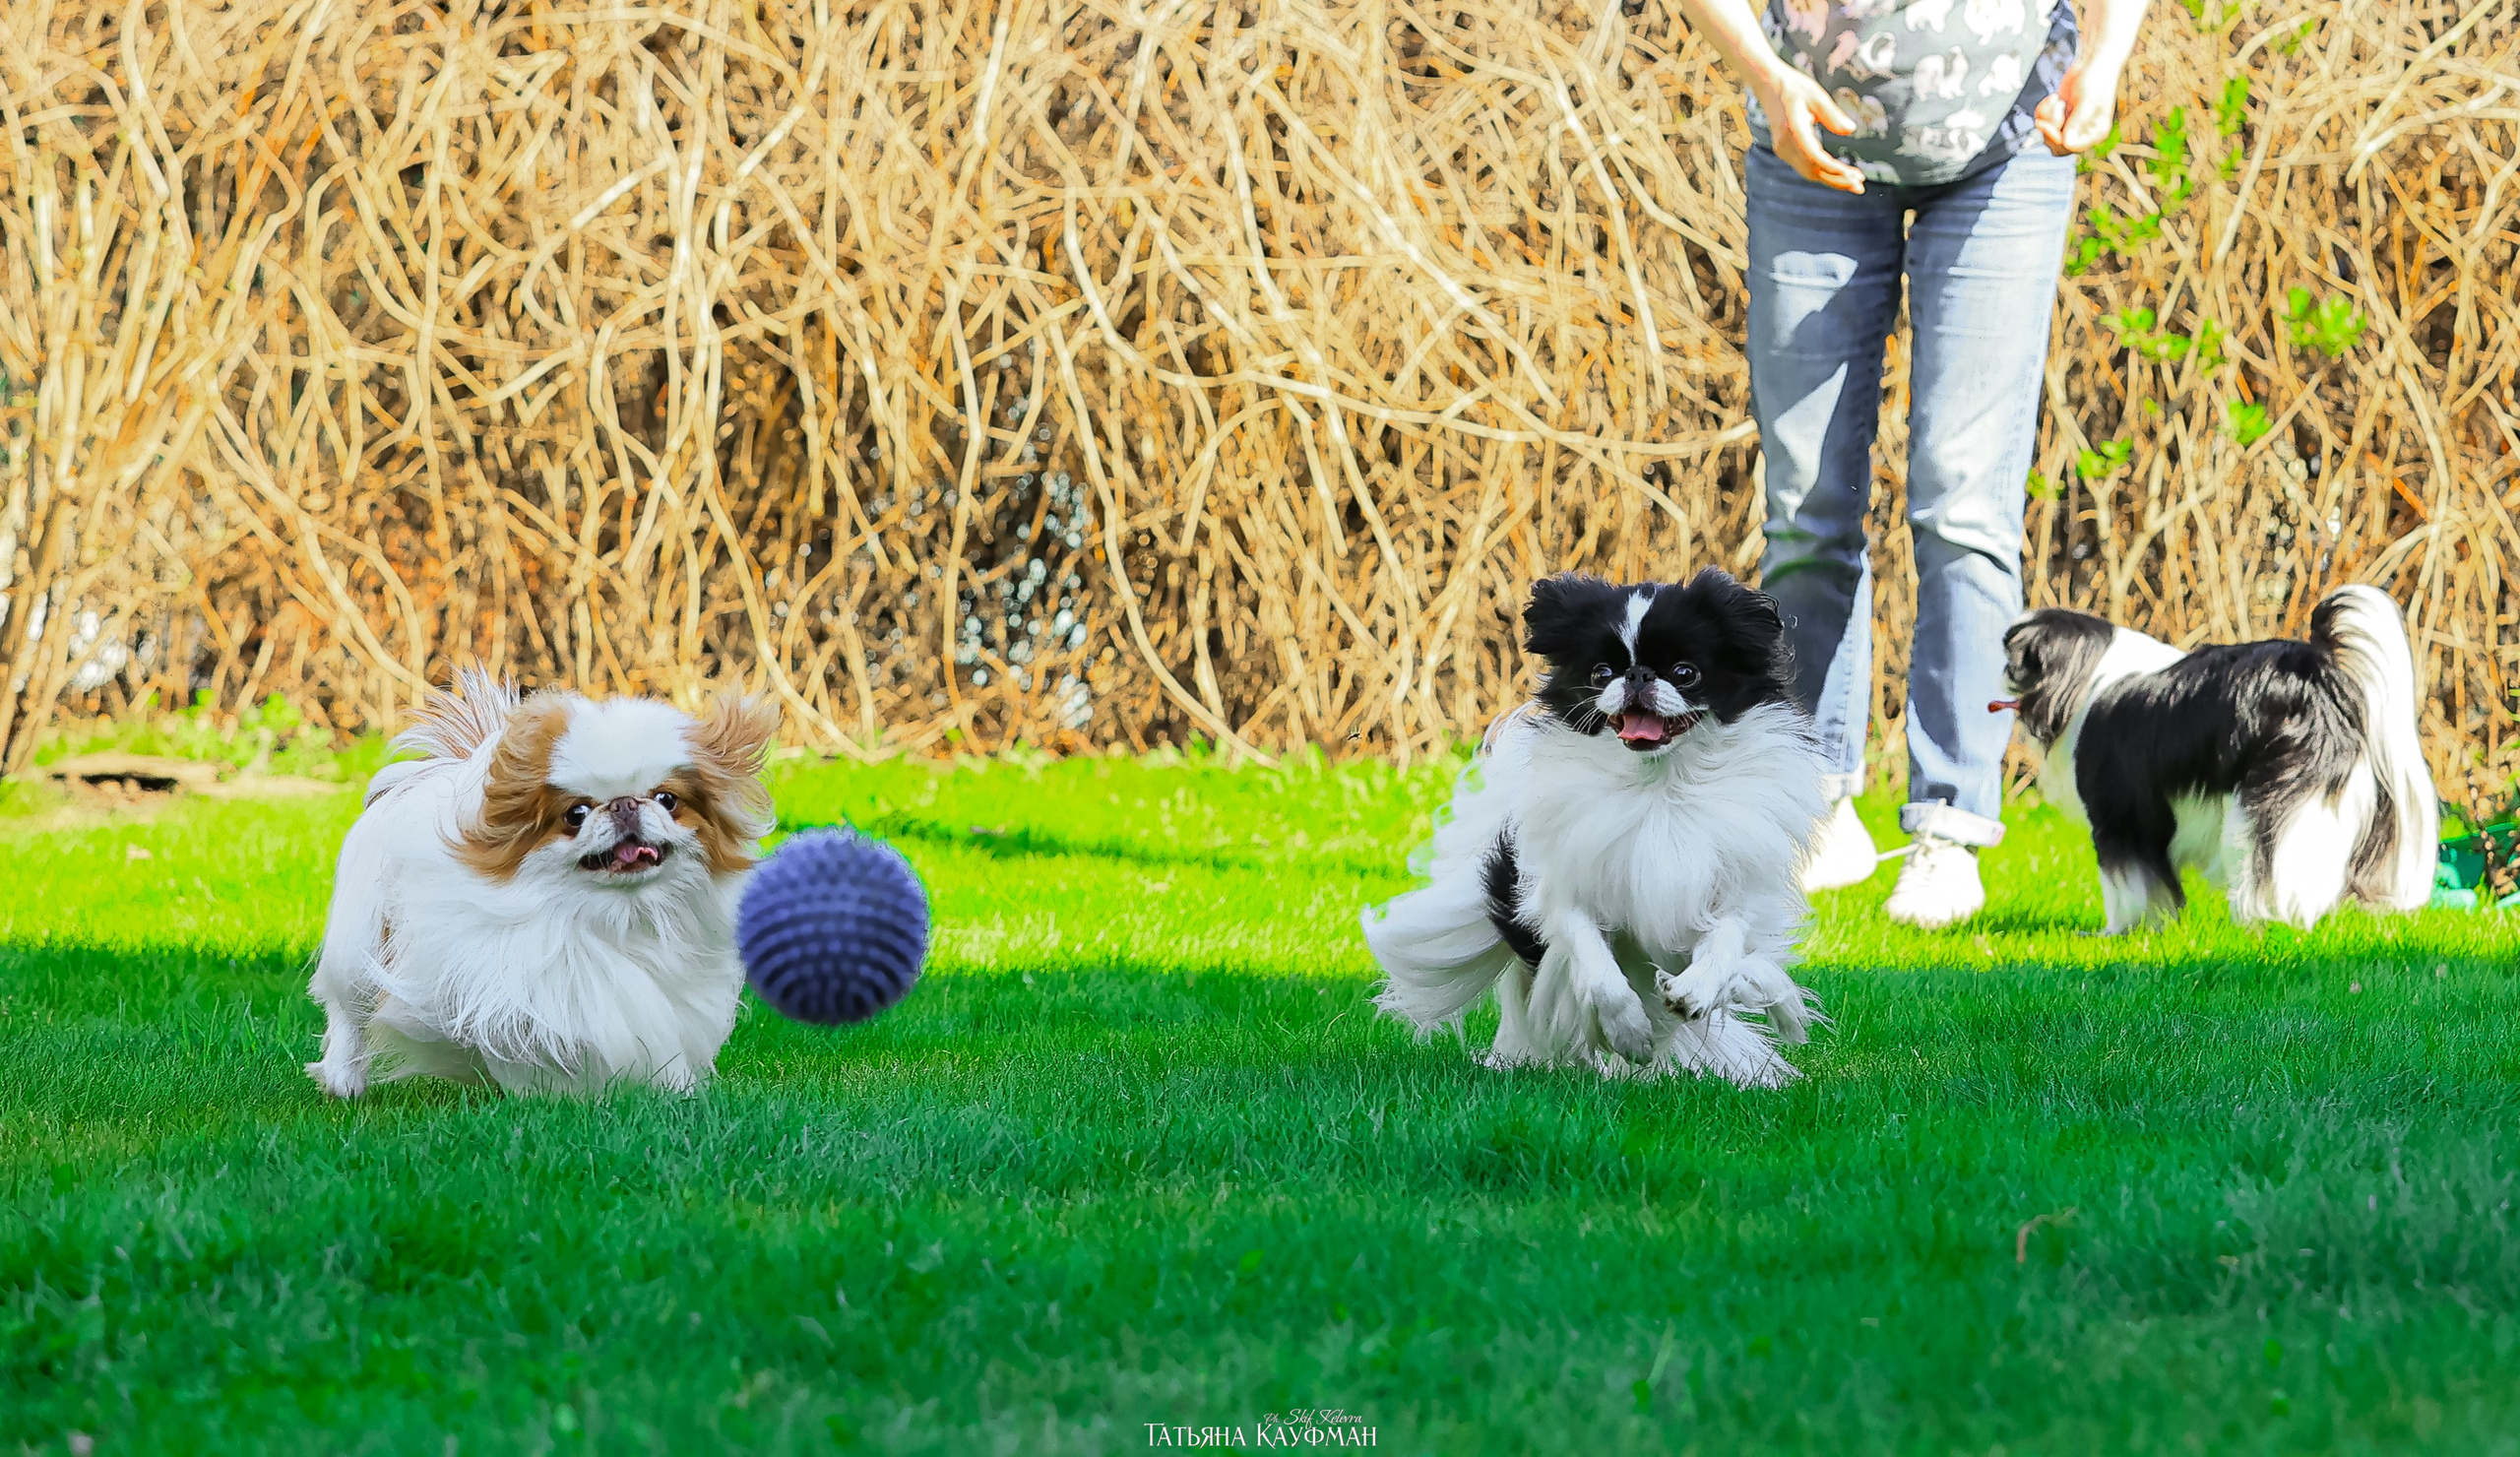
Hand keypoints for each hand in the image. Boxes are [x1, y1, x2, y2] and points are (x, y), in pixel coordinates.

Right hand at [1752, 65, 1865, 193]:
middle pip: (1812, 171)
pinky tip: (1839, 173)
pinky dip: (1822, 173)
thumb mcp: (1816, 95)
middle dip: (1837, 180)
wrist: (1768, 85)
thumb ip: (1833, 114)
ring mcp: (1783, 150)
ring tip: (1855, 183)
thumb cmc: (1794, 87)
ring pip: (1808, 173)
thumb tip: (1851, 130)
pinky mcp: (1784, 151)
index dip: (1834, 169)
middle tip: (1860, 187)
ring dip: (1832, 180)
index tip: (1854, 177)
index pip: (1814, 156)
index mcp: (1793, 129)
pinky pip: (1805, 168)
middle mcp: (1785, 144)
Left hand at [2036, 60, 2121, 155]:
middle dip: (2050, 126)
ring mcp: (2070, 125)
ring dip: (2046, 116)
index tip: (2046, 122)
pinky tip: (2054, 97)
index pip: (2070, 146)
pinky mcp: (2060, 117)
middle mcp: (2083, 132)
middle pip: (2056, 144)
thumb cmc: (2096, 79)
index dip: (2055, 137)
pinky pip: (2043, 122)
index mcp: (2095, 132)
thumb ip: (2078, 121)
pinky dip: (2043, 109)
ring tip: (2057, 99)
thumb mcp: (2087, 100)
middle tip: (2057, 105)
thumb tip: (2067, 144)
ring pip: (2047, 134)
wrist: (2092, 63)